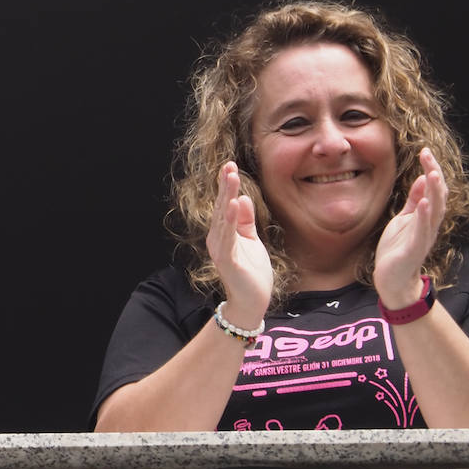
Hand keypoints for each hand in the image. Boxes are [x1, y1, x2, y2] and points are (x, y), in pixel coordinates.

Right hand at [205, 161, 272, 328]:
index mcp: (223, 232)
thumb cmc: (252, 272)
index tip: (230, 165)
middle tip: (229, 165)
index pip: (223, 204)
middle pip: (220, 207)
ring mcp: (220, 249)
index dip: (226, 185)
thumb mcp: (251, 240)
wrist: (252, 303)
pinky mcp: (226, 260)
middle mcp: (217, 238)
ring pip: (222, 218)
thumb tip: (240, 198)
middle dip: (225, 185)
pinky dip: (229, 220)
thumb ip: (245, 220)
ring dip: (226, 196)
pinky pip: (227, 237)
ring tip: (231, 179)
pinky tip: (231, 205)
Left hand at [374, 147, 446, 307]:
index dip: (431, 170)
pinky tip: (424, 202)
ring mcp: (423, 236)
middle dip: (434, 174)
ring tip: (432, 172)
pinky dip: (423, 215)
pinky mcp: (414, 248)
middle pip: (437, 195)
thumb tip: (421, 180)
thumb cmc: (398, 249)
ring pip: (434, 211)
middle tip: (428, 154)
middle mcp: (429, 224)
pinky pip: (422, 230)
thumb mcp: (403, 220)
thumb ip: (413, 202)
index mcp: (426, 217)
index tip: (425, 151)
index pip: (433, 189)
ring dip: (434, 191)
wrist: (392, 280)